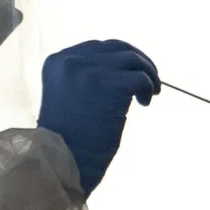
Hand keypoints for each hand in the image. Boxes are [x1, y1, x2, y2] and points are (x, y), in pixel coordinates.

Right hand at [37, 40, 159, 195]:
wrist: (61, 163)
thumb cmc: (66, 141)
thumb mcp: (69, 97)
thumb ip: (86, 79)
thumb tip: (120, 71)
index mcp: (58, 62)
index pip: (97, 48)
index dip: (118, 60)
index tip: (130, 75)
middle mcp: (71, 60)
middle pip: (116, 47)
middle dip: (138, 61)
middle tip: (150, 80)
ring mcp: (90, 70)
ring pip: (132, 59)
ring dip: (148, 73)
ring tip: (151, 93)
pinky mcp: (109, 84)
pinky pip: (139, 77)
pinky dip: (148, 87)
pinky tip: (145, 103)